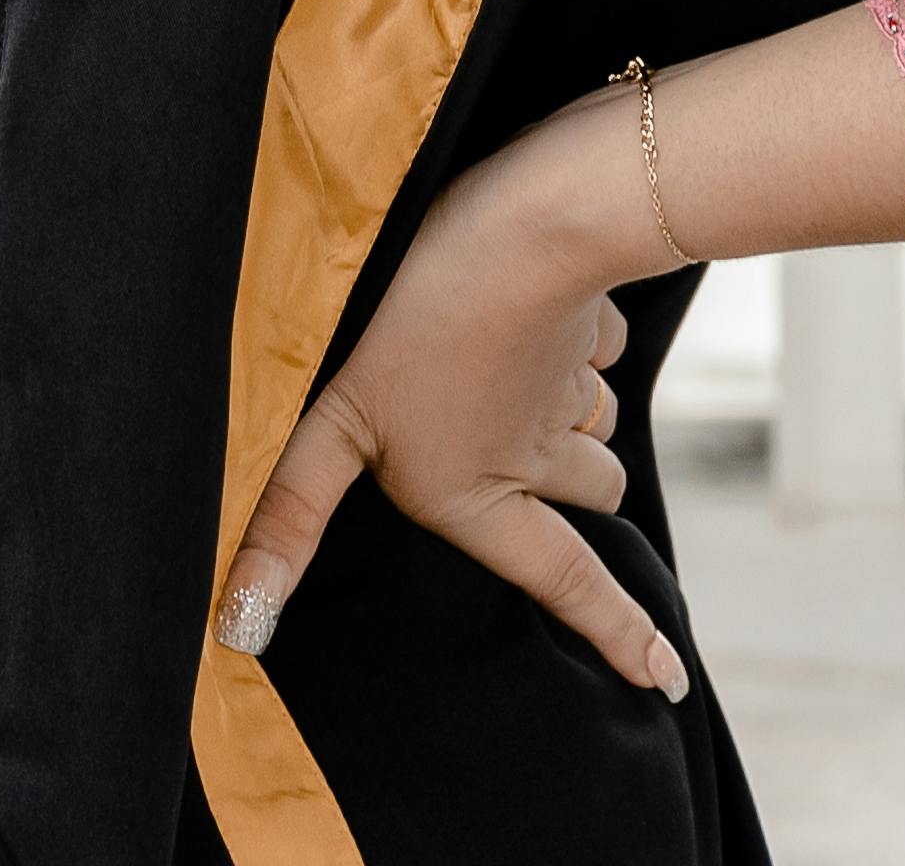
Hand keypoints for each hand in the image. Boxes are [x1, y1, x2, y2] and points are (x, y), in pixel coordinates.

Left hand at [219, 124, 690, 704]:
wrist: (524, 224)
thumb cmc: (411, 326)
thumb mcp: (333, 422)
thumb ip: (295, 509)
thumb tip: (238, 625)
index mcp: (482, 493)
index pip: (564, 582)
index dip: (616, 633)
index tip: (666, 680)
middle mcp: (541, 453)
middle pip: (592, 492)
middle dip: (575, 485)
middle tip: (532, 463)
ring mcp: (574, 388)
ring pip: (594, 420)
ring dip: (570, 411)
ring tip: (514, 371)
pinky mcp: (592, 325)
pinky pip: (597, 347)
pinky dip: (576, 339)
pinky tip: (535, 305)